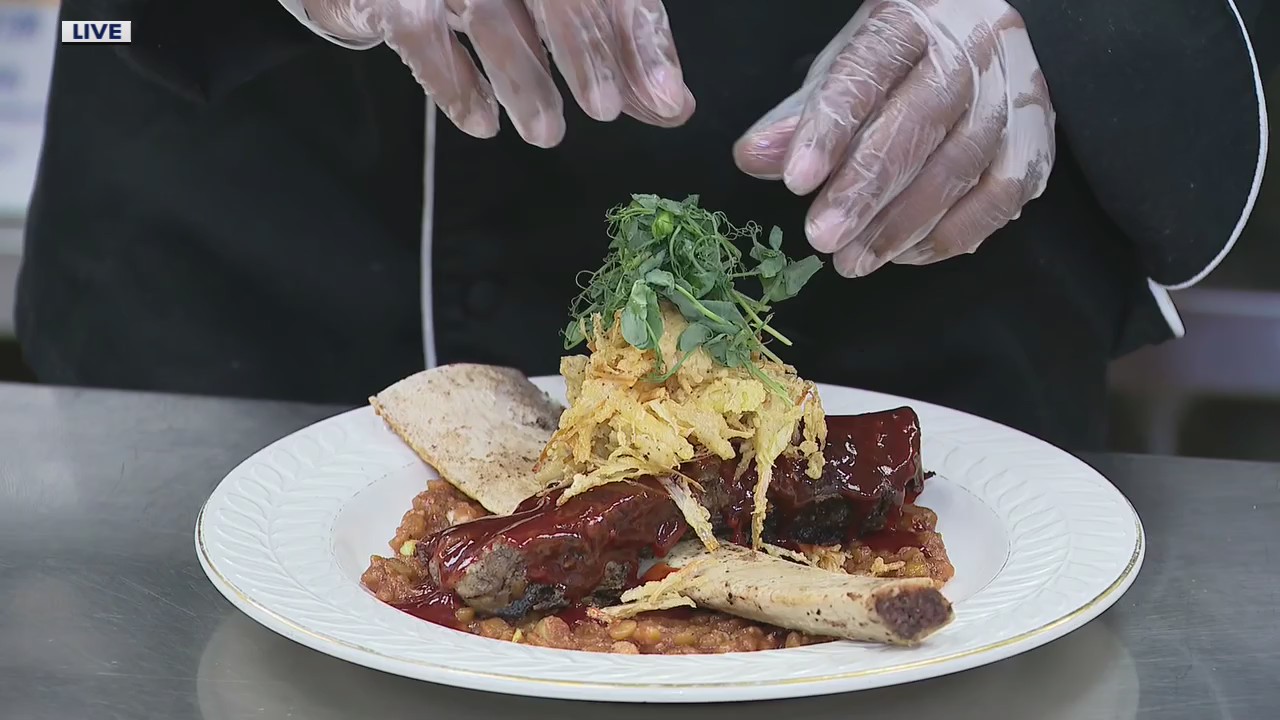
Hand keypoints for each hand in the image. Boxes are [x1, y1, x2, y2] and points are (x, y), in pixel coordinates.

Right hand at [303, 0, 693, 146]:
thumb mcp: (554, 11)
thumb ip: (615, 48)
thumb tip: (670, 102)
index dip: (640, 35)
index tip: (666, 98)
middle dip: (585, 49)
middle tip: (606, 109)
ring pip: (488, 12)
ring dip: (523, 77)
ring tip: (548, 133)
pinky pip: (419, 32)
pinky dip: (453, 81)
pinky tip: (483, 122)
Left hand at [733, 0, 1054, 276]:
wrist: (978, 41)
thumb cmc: (900, 60)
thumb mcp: (844, 68)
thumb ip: (801, 115)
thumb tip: (755, 159)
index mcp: (918, 15)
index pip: (871, 67)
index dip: (832, 126)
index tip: (796, 180)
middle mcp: (976, 46)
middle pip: (922, 120)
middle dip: (866, 188)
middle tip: (822, 238)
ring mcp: (1015, 92)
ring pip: (962, 163)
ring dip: (903, 223)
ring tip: (852, 260)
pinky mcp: (1038, 137)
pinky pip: (1001, 195)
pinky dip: (953, 232)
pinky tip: (907, 254)